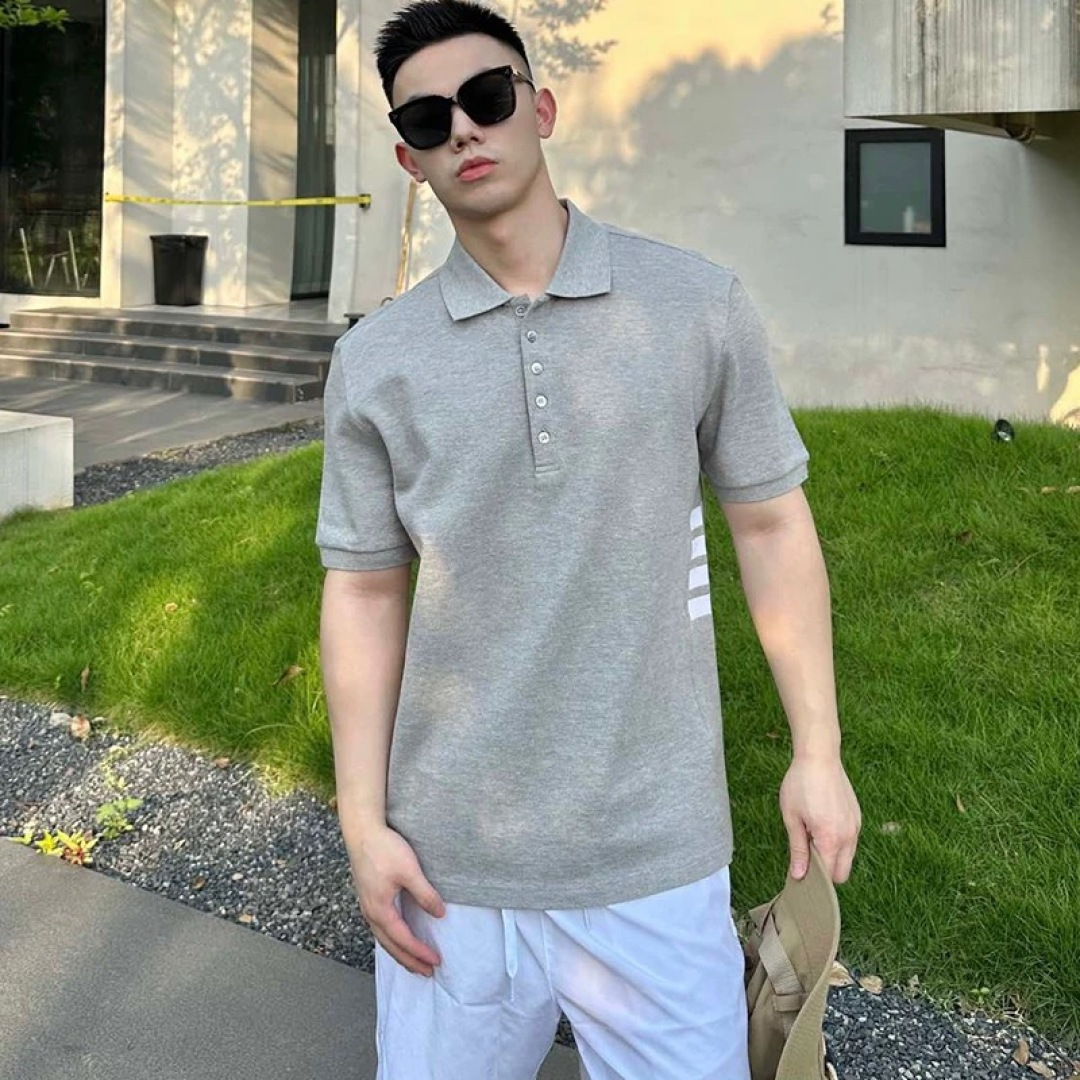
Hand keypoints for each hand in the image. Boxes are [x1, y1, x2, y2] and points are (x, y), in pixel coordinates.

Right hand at [352, 825, 445, 975]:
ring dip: (399, 953)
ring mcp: (367, 906)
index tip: (436, 961)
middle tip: (427, 972)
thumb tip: (440, 914)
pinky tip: (399, 938)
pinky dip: (391, 939)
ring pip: (383, 939)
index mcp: (380, 910)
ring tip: (414, 962)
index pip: (403, 939)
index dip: (419, 952)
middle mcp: (370, 913)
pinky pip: (380, 928)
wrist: (362, 832)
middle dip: (409, 961)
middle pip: (390, 946)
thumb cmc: (384, 849)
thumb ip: (425, 894)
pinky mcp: (368, 898)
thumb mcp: (409, 870)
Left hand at [779, 754, 861, 883]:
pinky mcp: (857, 816)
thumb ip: (797, 849)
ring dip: (833, 855)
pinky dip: (839, 842)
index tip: (800, 875)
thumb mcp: (792, 818)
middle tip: (806, 855)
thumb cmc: (801, 785)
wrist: (819, 756)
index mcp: (831, 839)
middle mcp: (849, 836)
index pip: (829, 876)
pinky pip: (850, 840)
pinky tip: (822, 824)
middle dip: (826, 872)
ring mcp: (855, 826)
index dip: (814, 880)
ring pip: (848, 857)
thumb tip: (799, 875)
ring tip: (812, 835)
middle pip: (842, 872)